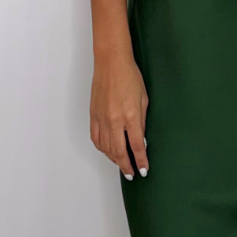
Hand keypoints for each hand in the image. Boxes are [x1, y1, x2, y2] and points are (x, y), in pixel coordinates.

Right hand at [90, 50, 148, 178]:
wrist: (111, 63)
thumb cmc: (130, 76)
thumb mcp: (144, 99)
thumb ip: (142, 122)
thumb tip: (140, 139)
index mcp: (130, 116)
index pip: (136, 146)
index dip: (140, 161)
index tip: (143, 170)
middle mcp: (114, 120)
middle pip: (119, 152)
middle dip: (126, 166)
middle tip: (131, 174)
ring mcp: (101, 118)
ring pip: (105, 148)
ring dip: (114, 159)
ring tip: (121, 164)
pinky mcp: (93, 115)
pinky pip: (95, 138)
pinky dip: (101, 148)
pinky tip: (107, 151)